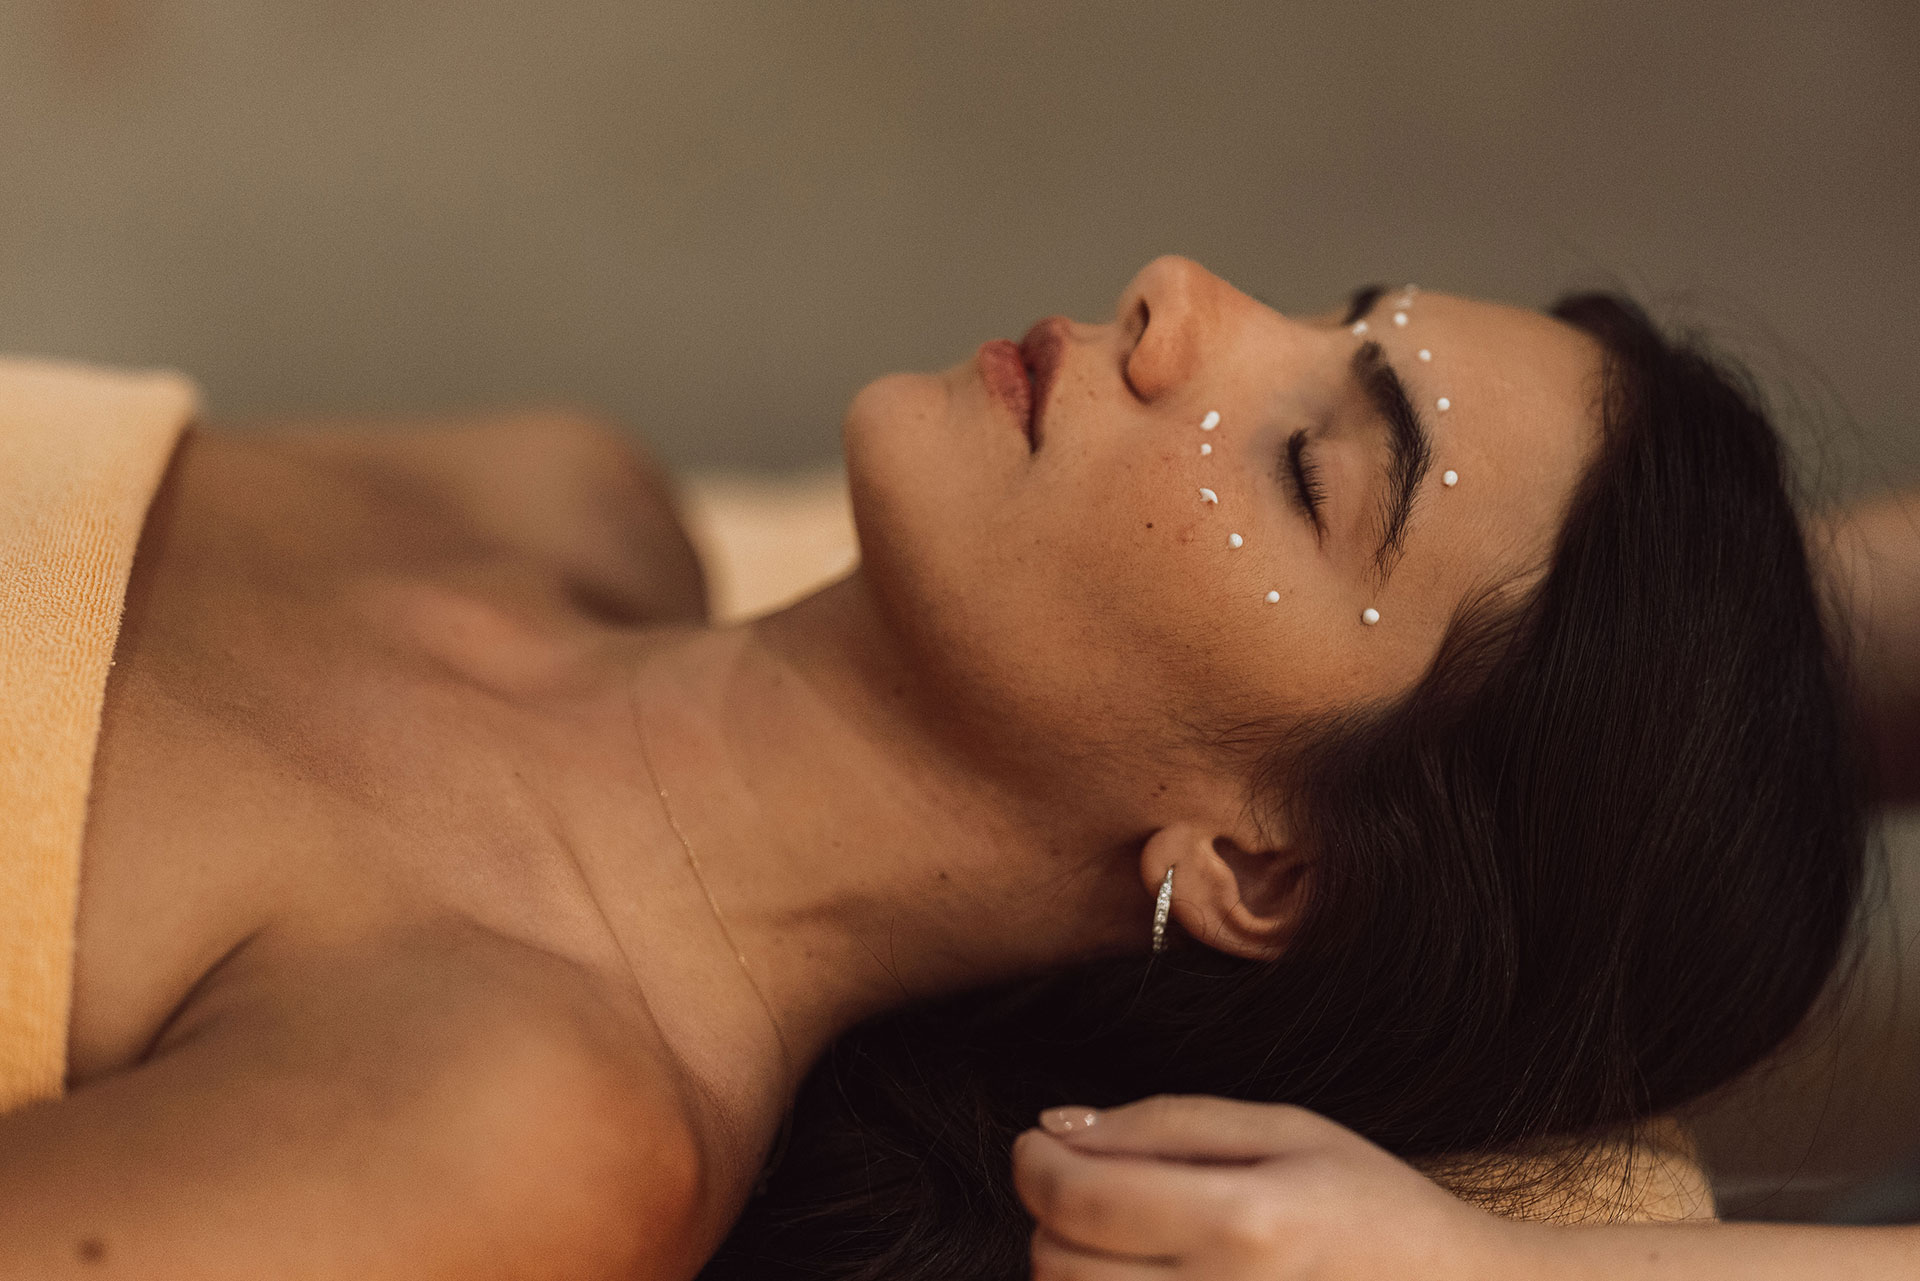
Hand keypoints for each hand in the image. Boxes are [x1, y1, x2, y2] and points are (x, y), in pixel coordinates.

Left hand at [1011, 1095, 1524, 1280]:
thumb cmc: (1373, 1207)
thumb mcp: (1286, 1132)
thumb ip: (1164, 1124)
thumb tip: (1056, 1127)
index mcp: (1245, 1222)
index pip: (1076, 1198)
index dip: (1032, 1165)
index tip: (1035, 1146)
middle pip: (1058, 1266)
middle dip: (1050, 1218)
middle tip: (1090, 1190)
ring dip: (1070, 1271)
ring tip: (1124, 1241)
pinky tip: (1145, 1280)